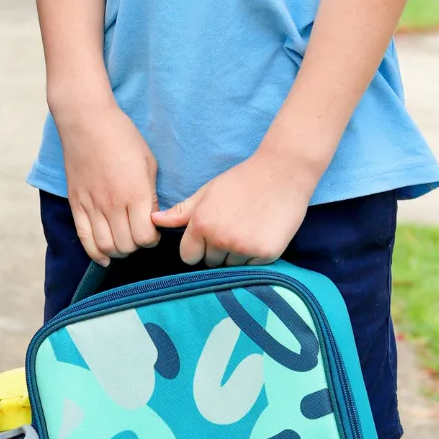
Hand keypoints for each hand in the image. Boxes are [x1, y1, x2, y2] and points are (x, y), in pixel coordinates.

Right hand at [56, 97, 159, 266]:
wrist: (87, 122)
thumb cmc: (123, 137)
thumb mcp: (148, 162)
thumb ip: (150, 195)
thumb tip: (152, 219)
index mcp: (135, 194)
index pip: (145, 237)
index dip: (152, 239)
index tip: (152, 231)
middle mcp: (113, 205)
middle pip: (126, 246)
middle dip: (136, 246)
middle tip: (138, 235)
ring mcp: (92, 207)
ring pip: (106, 247)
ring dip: (118, 250)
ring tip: (123, 242)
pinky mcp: (77, 205)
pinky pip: (85, 239)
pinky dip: (95, 253)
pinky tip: (104, 257)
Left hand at [152, 149, 316, 267]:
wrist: (284, 171)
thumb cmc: (242, 181)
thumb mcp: (208, 192)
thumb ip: (181, 212)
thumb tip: (154, 221)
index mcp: (201, 224)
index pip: (188, 257)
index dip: (198, 248)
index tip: (210, 235)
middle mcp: (220, 239)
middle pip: (210, 263)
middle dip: (218, 251)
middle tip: (235, 226)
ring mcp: (244, 248)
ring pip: (230, 267)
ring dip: (237, 255)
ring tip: (249, 229)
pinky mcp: (266, 254)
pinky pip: (252, 267)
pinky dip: (256, 256)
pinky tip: (262, 234)